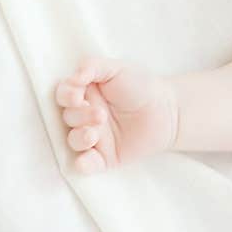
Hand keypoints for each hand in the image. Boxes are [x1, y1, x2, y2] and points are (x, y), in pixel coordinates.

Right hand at [55, 58, 177, 174]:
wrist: (167, 110)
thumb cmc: (140, 85)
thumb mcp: (117, 68)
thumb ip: (93, 66)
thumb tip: (73, 77)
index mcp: (85, 92)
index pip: (63, 94)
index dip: (66, 96)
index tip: (77, 97)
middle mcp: (85, 115)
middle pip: (68, 117)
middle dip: (80, 116)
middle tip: (101, 115)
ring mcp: (94, 137)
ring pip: (73, 140)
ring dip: (79, 138)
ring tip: (94, 134)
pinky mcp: (104, 157)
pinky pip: (86, 164)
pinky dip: (82, 164)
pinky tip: (84, 161)